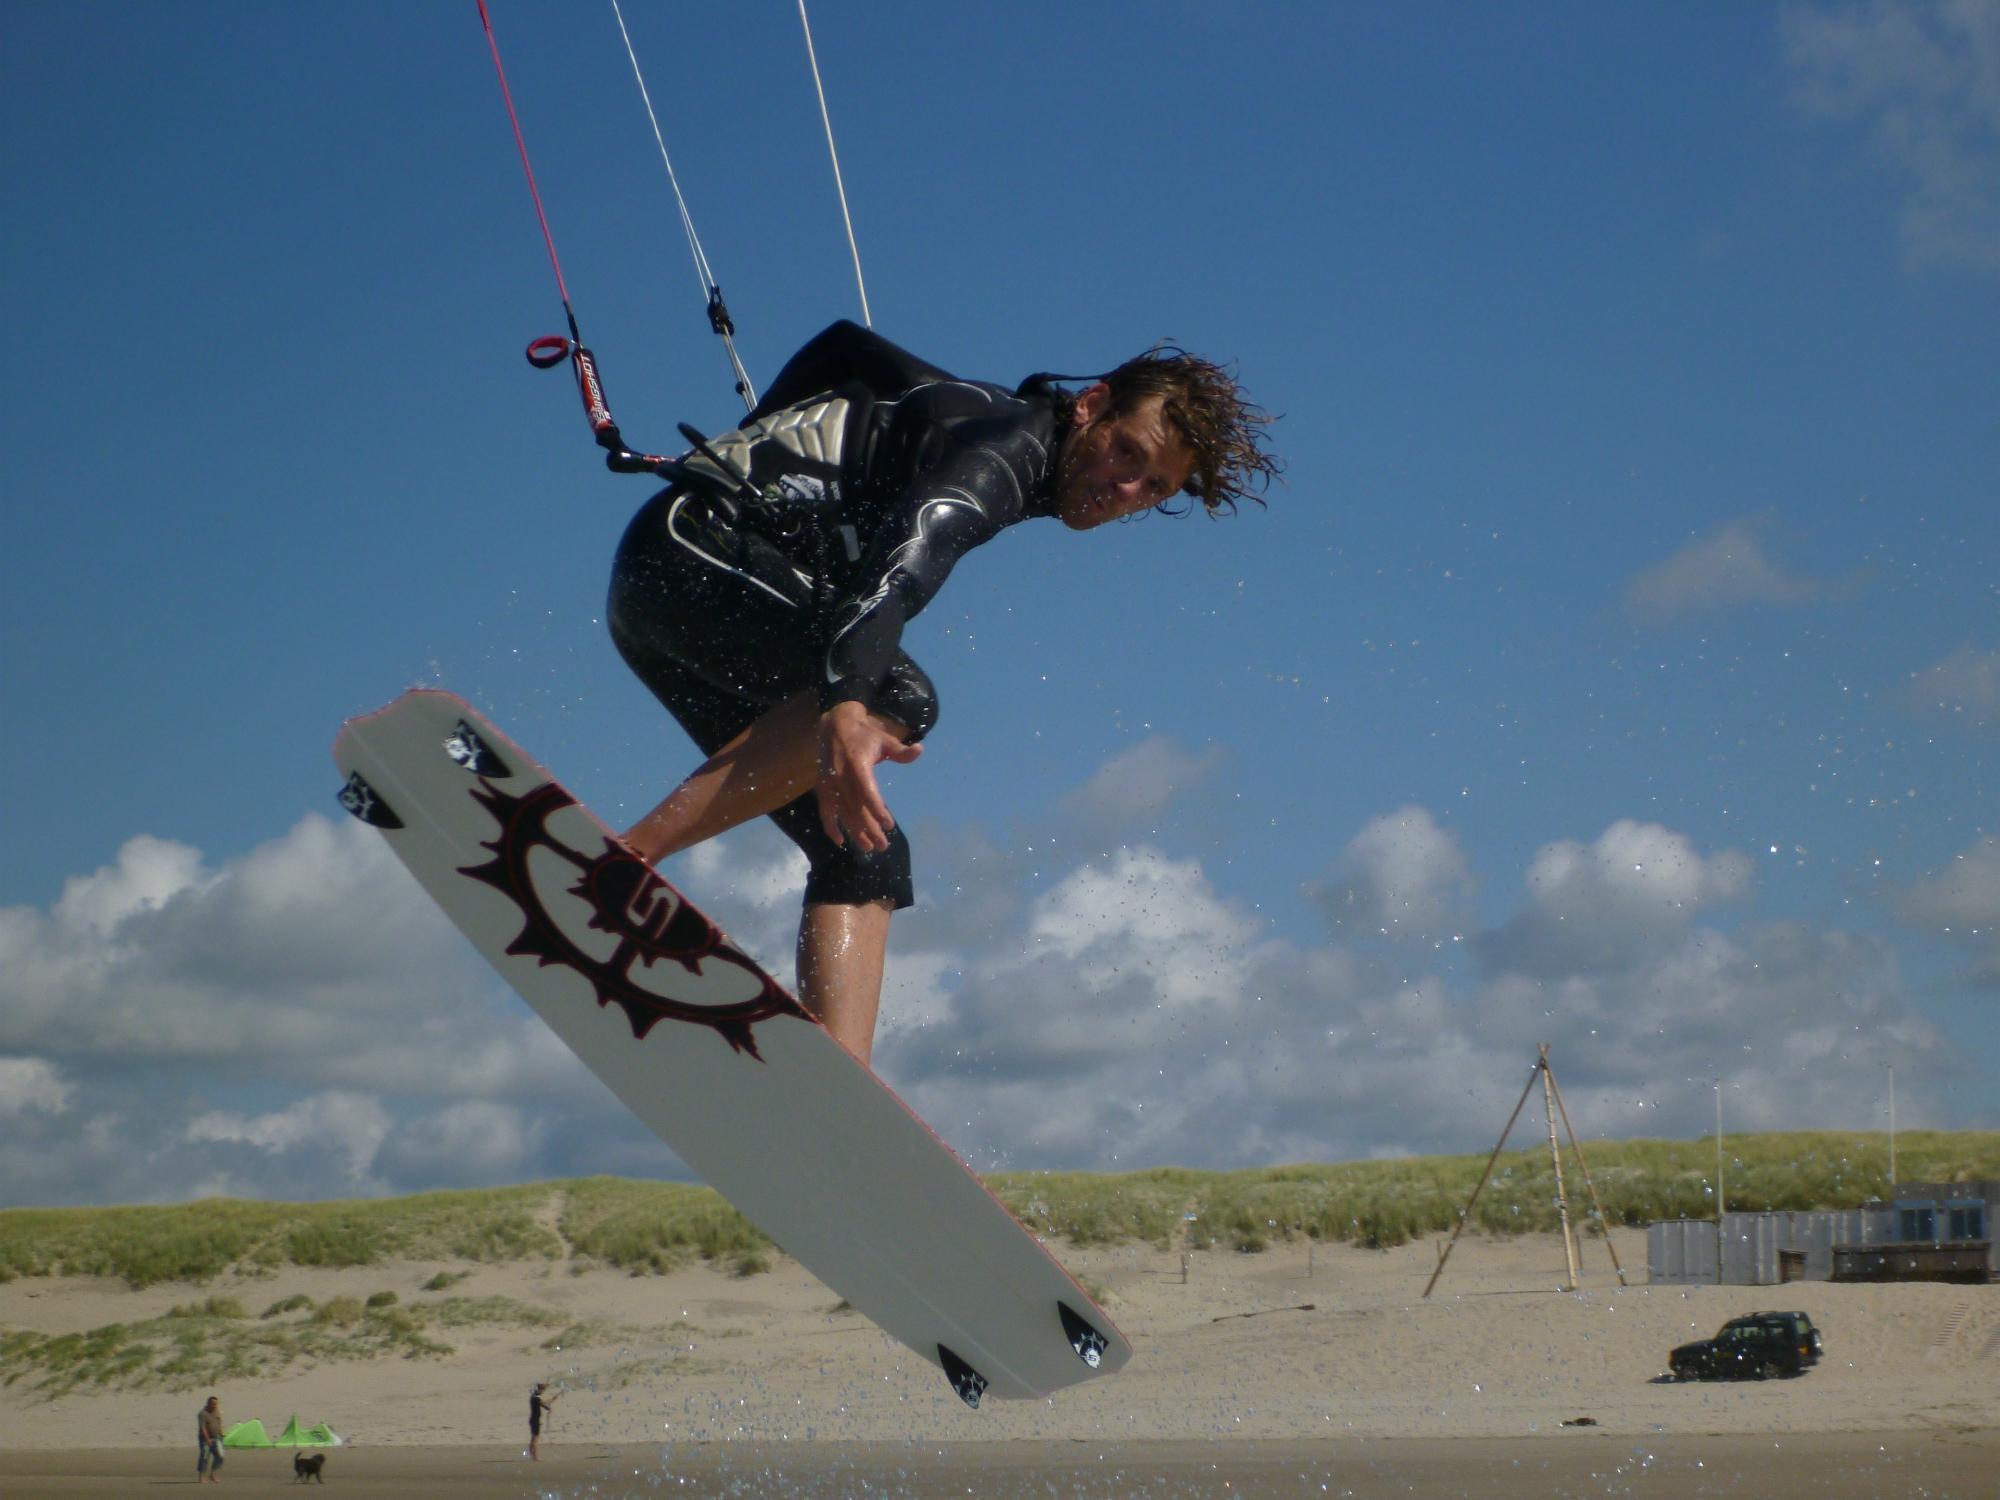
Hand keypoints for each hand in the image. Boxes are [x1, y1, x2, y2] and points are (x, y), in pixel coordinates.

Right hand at [817, 701, 922, 851]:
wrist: (834, 725)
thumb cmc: (864, 734)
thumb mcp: (884, 740)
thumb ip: (901, 751)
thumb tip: (919, 751)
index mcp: (858, 764)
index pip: (867, 791)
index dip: (877, 809)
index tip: (889, 825)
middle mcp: (841, 776)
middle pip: (856, 808)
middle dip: (870, 829)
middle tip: (883, 845)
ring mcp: (829, 784)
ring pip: (843, 813)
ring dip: (855, 832)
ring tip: (868, 847)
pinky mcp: (822, 788)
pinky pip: (825, 811)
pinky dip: (830, 827)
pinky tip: (840, 841)